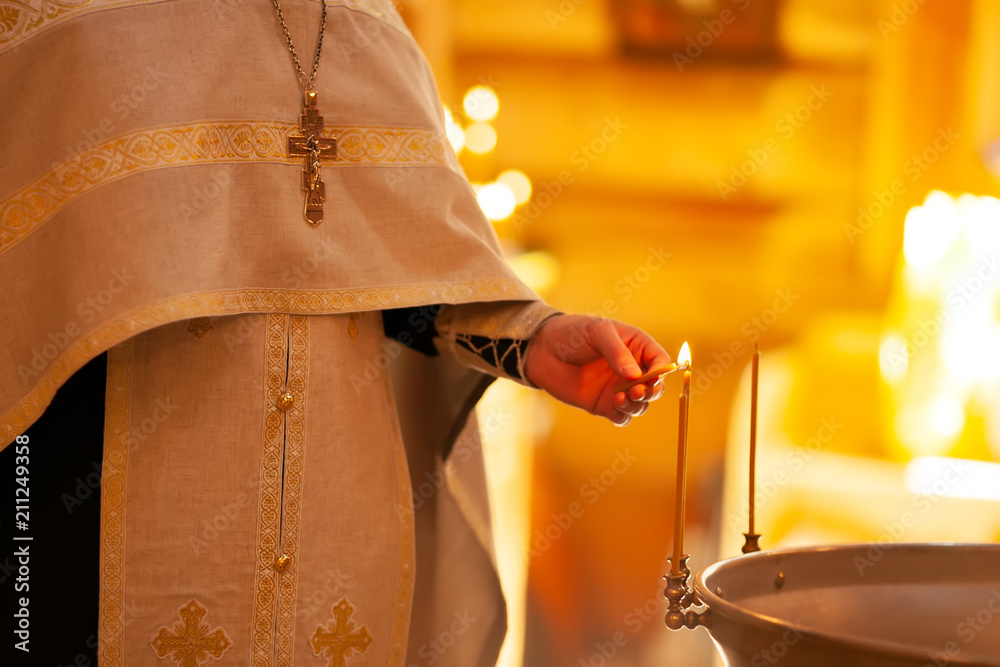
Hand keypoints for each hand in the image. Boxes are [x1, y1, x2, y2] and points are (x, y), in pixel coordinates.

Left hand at [524, 314, 671, 425]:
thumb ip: (617, 352)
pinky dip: (624, 415)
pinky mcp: (604, 404)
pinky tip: (614, 405)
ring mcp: (618, 388)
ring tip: (621, 397)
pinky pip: (622, 417)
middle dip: (651, 392)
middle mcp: (632, 370)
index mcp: (637, 347)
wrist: (542, 349)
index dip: (661, 372)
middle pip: (655, 387)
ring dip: (637, 405)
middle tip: (637, 391)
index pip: (661, 362)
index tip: (651, 378)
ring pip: (641, 405)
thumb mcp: (597, 332)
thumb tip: (634, 376)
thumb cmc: (572, 332)